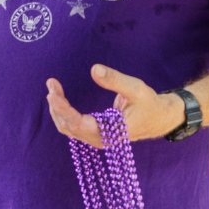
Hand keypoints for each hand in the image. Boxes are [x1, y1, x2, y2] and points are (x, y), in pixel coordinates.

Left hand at [45, 65, 183, 146]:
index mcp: (111, 132)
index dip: (64, 110)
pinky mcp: (92, 133)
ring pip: (67, 127)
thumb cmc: (148, 104)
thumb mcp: (136, 89)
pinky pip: (71, 125)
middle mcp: (99, 139)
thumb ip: (115, 80)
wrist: (157, 118)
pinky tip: (57, 97)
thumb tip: (94, 69)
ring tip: (52, 87)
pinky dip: (62, 111)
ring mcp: (94, 138)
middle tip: (51, 84)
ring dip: (57, 108)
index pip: (80, 124)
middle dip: (57, 106)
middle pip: (69, 126)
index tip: (52, 94)